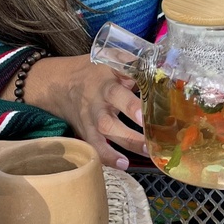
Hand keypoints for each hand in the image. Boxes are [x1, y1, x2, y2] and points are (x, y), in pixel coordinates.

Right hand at [12, 55, 146, 168]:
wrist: (60, 84)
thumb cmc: (94, 71)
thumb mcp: (110, 59)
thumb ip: (133, 62)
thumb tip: (163, 68)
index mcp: (105, 81)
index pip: (116, 91)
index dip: (129, 103)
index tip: (143, 113)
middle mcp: (96, 101)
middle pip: (107, 120)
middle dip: (128, 132)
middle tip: (150, 139)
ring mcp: (89, 118)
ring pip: (103, 134)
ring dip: (125, 144)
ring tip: (146, 152)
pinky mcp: (85, 131)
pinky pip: (94, 146)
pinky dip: (107, 157)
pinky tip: (123, 164)